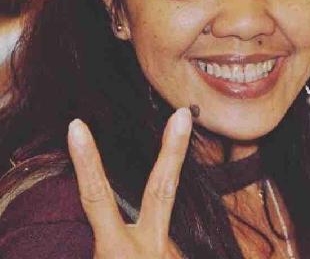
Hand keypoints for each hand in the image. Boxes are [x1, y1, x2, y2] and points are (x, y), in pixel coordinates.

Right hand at [67, 108, 191, 258]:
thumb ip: (97, 245)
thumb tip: (98, 220)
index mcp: (118, 254)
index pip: (97, 197)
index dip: (87, 161)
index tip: (77, 126)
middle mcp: (150, 248)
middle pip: (163, 189)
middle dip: (173, 150)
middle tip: (183, 115)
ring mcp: (170, 254)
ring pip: (168, 214)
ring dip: (165, 196)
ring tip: (167, 157)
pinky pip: (170, 238)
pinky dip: (158, 230)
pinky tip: (153, 240)